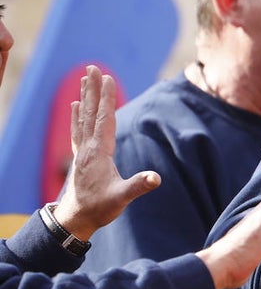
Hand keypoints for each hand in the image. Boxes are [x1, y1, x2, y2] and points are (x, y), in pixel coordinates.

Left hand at [52, 65, 160, 238]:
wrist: (76, 219)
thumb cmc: (100, 208)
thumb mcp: (122, 198)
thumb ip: (138, 186)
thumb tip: (156, 178)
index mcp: (99, 153)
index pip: (105, 119)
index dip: (107, 99)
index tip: (107, 78)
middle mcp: (88, 148)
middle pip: (91, 112)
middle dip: (93, 90)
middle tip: (92, 68)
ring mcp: (83, 151)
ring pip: (83, 117)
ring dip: (85, 97)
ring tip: (84, 78)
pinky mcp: (81, 157)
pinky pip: (78, 129)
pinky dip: (77, 115)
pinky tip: (75, 105)